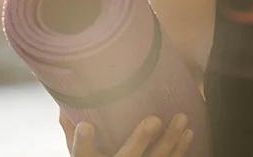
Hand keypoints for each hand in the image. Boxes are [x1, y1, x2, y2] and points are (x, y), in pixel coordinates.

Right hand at [59, 109, 193, 156]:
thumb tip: (63, 102)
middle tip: (154, 120)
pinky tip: (189, 134)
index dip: (82, 142)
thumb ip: (71, 129)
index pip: (82, 154)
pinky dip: (180, 151)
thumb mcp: (80, 154)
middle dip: (140, 140)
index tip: (86, 126)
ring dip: (171, 141)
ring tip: (182, 120)